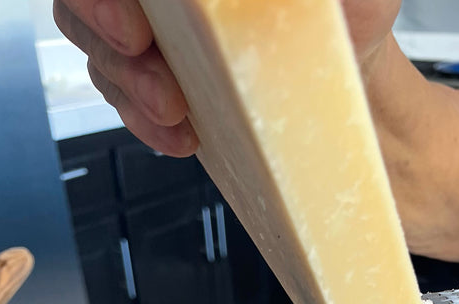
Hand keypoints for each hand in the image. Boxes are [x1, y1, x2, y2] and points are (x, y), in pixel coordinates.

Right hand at [53, 1, 398, 157]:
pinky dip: (142, 119)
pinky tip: (180, 135)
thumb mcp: (359, 7)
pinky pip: (122, 92)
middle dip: (106, 34)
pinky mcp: (161, 75)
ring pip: (99, 43)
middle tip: (155, 76)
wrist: (360, 104)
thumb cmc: (356, 38)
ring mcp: (163, 28)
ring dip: (127, 86)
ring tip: (176, 116)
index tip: (138, 25)